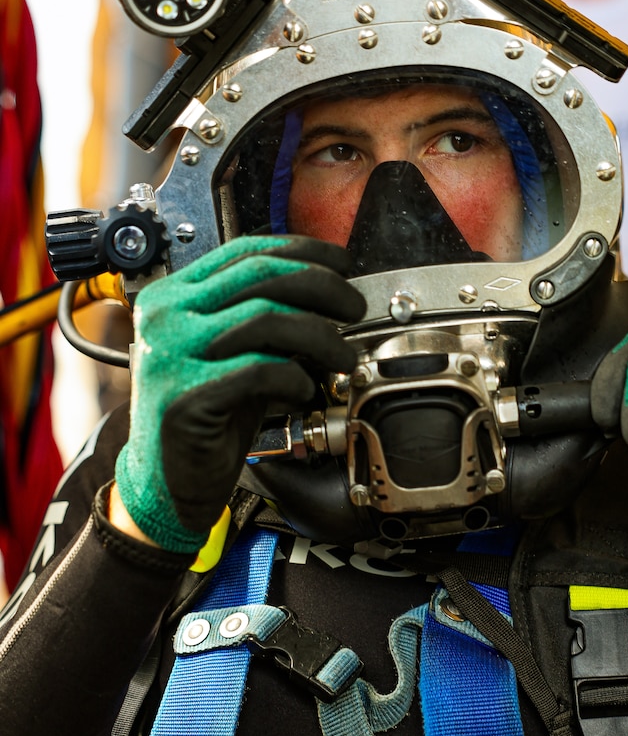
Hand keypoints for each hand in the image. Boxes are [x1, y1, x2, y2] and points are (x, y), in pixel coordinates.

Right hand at [114, 235, 363, 551]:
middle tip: (354, 308)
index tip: (342, 265)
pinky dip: (295, 377)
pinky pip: (259, 370)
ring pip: (265, 318)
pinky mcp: (184, 394)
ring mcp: (170, 352)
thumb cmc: (208, 420)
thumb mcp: (239, 357)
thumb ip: (268, 324)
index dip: (303, 252)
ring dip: (319, 336)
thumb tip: (328, 298)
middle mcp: (165, 315)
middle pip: (260, 277)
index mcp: (174, 296)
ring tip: (342, 358)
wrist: (168, 482)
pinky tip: (304, 390)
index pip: (246, 252)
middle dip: (322, 287)